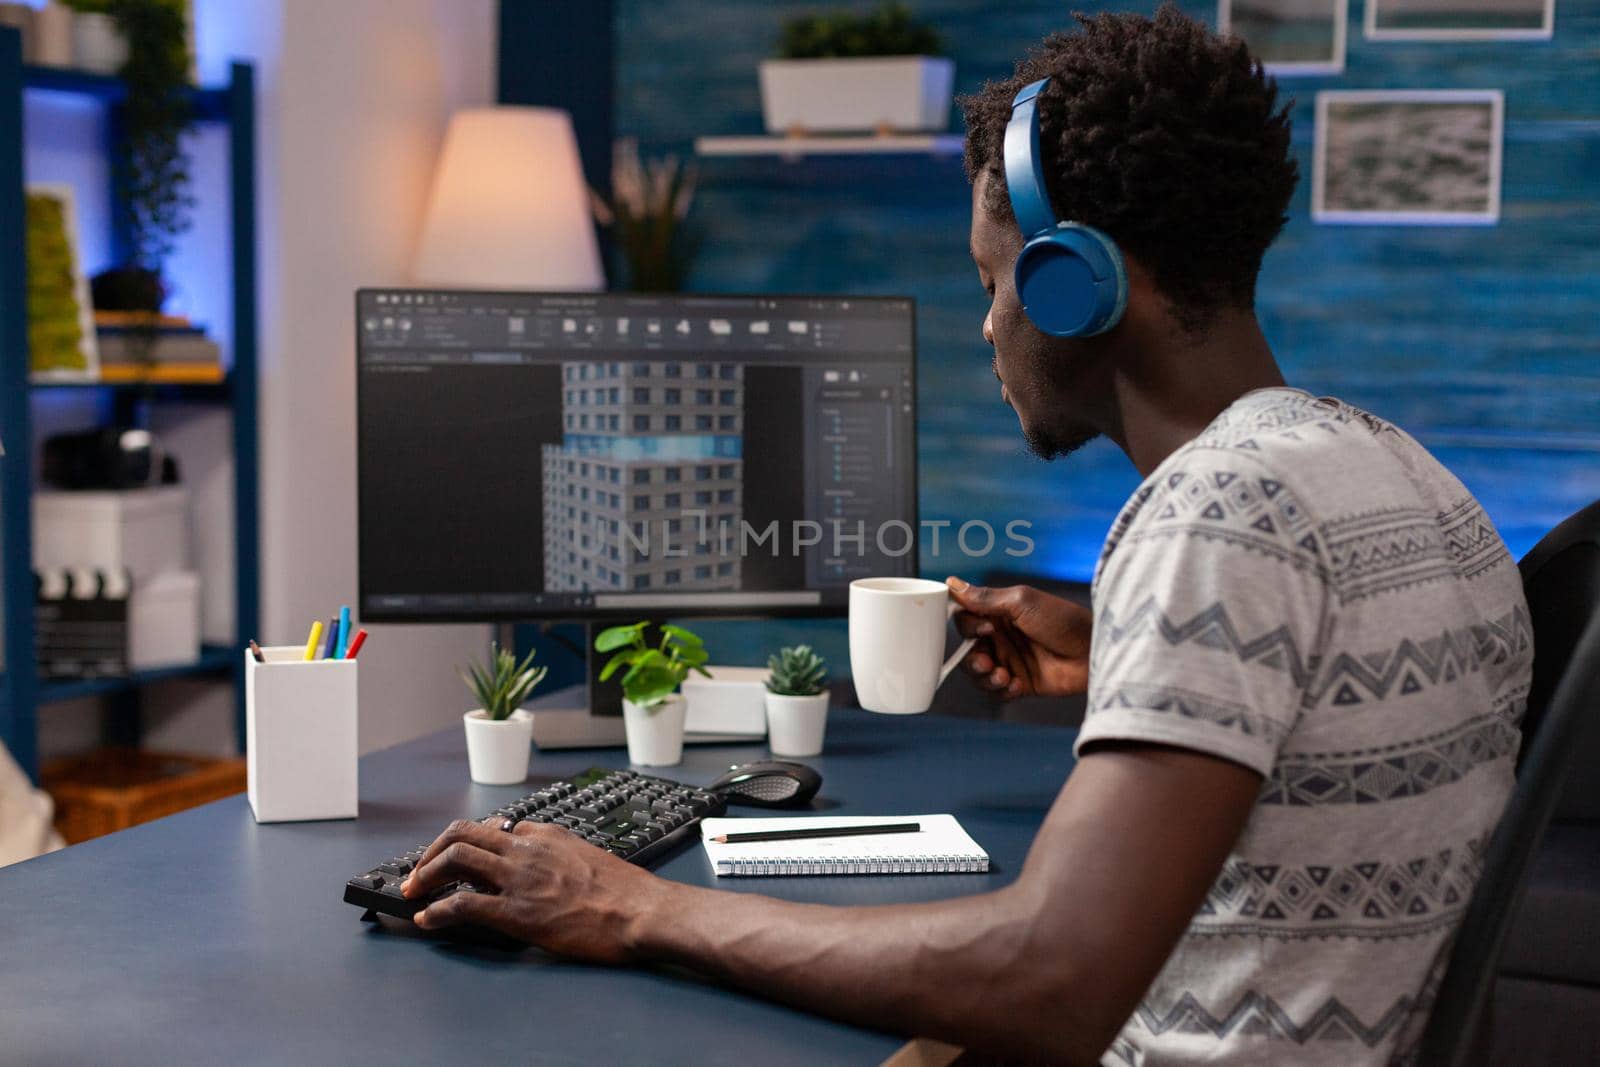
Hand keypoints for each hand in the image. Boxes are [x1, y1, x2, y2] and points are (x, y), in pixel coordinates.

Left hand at [401, 818, 668, 962]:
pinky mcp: (517, 912)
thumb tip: (539, 860)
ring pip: (456, 859)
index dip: (463, 843)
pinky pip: (463, 904)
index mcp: (546, 835)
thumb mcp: (588, 856)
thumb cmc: (627, 892)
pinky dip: (437, 910)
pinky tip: (427, 919)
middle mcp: (527, 849)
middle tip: (418, 872)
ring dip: (425, 874)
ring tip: (412, 891)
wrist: (644, 911)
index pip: (491, 827)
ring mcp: (520, 879)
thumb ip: (558, 853)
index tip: (452, 858)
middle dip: (432, 851)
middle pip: (462, 833)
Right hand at [947, 577, 1090, 698]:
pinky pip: (996, 691)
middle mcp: (1001, 636)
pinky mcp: (1020, 682)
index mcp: (999, 612)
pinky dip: (1001, 690)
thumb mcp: (1022, 602)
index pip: (965, 617)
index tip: (985, 629)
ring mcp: (1010, 660)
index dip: (967, 626)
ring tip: (1002, 676)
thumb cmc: (1063, 620)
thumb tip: (952, 583)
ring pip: (977, 673)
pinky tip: (1018, 685)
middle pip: (966, 649)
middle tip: (986, 660)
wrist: (1094, 652)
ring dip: (984, 677)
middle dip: (971, 658)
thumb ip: (985, 598)